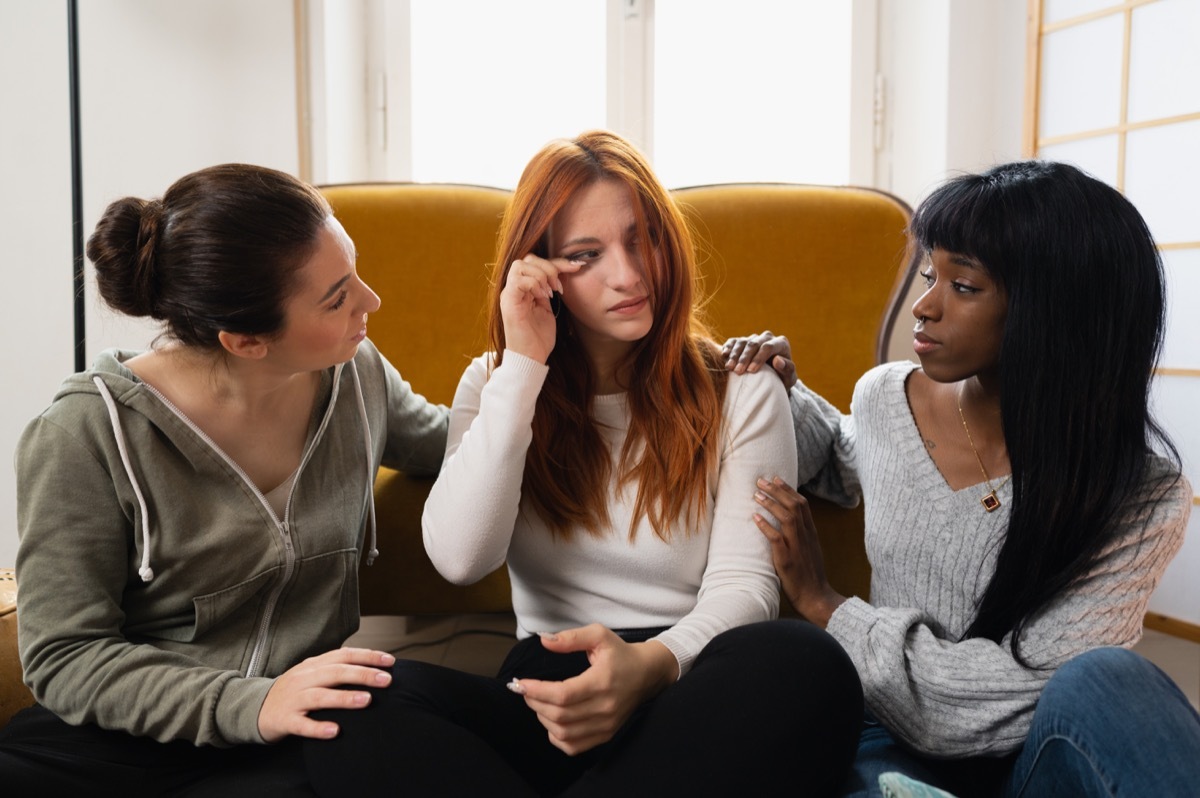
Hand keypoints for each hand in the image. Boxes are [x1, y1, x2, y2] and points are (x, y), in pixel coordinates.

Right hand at [257, 647, 394, 741]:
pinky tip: (335, 731)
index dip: (368, 656)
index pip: (344, 655)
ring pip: (320, 696)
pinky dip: (318, 727)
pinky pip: (302, 725)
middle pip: (335, 672)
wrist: (254, 708)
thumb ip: (337, 668)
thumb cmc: (294, 691)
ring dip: (344, 698)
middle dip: (363, 674)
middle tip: (387, 680)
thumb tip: (374, 666)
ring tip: (366, 700)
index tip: (390, 661)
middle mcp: (304, 679)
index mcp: (314, 665)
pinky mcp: (284, 720)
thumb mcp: (313, 674)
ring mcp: (293, 699)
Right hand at [499, 254, 581, 362]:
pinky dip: (534, 284)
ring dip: (542, 275)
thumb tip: (562, 272)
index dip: (557, 262)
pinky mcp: (509, 303)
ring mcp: (509, 295)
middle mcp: (513, 289)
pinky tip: (544, 296)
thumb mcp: (547, 309)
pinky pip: (518, 280)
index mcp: (522, 289)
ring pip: (521, 265)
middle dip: (549, 266)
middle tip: (559, 286)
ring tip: (551, 292)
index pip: (536, 263)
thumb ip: (548, 290)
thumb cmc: (539, 338)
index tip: (576, 268)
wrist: (531, 359)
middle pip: (528, 259)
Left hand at [507, 624, 677, 755]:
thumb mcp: (599, 636)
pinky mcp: (606, 734)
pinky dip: (557, 737)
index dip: (537, 691)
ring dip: (543, 719)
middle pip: (560, 715)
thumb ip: (571, 637)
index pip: (563, 694)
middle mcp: (605, 707)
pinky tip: (552, 721)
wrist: (647, 674)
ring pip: (564, 732)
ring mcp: (606, 724)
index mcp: (602, 681)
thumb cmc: (621, 654)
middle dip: (535, 703)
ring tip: (538, 703)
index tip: (522, 684)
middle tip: (526, 691)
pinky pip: (574, 746)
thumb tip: (545, 640)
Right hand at [720, 331, 796, 386]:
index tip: (751, 371)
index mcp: (781, 344)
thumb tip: (778, 360)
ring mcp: (754, 338)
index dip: (759, 358)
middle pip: (754, 344)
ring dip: (735, 355)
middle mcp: (767, 337)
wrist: (770, 379)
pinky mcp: (742, 341)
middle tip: (738, 372)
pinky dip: (728, 348)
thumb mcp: (788, 378)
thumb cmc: (782, 379)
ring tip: (729, 368)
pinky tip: (724, 356)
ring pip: (742, 342)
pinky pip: (733, 341)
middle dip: (745, 358)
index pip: (768, 346)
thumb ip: (787, 369)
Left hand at [753, 476, 845, 626]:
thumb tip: (790, 519)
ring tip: (757, 495)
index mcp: (811, 533)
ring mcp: (797, 547)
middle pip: (795, 506)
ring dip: (771, 504)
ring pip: (787, 518)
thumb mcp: (809, 549)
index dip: (788, 490)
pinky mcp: (787, 560)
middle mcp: (806, 537)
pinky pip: (777, 539)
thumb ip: (802, 534)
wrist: (816, 596)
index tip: (776, 478)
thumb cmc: (810, 574)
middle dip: (778, 491)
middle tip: (761, 480)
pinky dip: (766, 527)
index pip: (802, 505)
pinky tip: (755, 518)